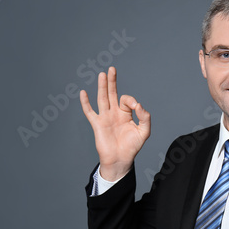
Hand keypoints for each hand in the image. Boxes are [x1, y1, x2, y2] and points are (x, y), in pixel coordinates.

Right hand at [80, 66, 150, 180]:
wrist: (120, 159)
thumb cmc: (132, 147)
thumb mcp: (144, 131)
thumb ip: (145, 117)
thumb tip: (139, 105)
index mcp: (125, 114)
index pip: (127, 100)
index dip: (132, 100)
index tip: (137, 107)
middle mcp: (114, 113)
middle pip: (112, 93)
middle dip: (112, 81)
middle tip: (112, 68)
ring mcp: (105, 117)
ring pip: (102, 98)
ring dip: (102, 86)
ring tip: (102, 74)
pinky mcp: (97, 124)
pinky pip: (90, 112)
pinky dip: (85, 103)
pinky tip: (83, 93)